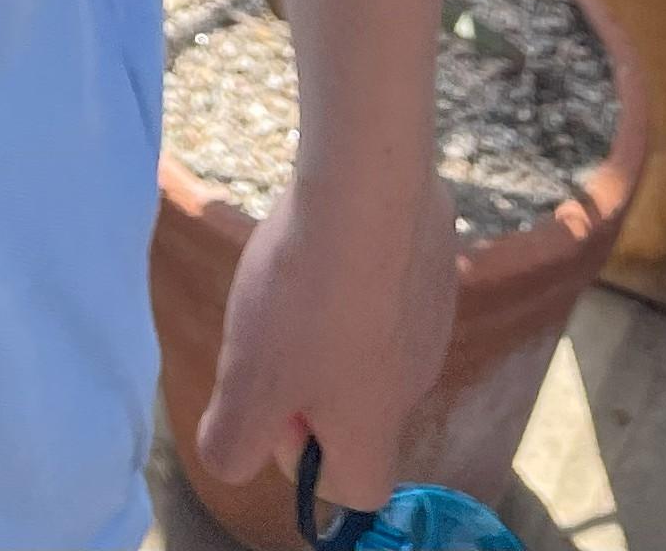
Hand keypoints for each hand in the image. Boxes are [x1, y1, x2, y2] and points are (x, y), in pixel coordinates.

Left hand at [197, 166, 455, 513]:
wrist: (368, 178)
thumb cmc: (306, 293)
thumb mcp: (246, 383)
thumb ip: (231, 442)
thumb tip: (231, 456)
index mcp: (376, 424)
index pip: (358, 486)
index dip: (304, 459)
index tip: (273, 400)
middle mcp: (417, 380)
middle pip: (359, 409)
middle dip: (308, 377)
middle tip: (272, 327)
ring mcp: (433, 316)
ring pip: (370, 341)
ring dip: (329, 319)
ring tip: (295, 272)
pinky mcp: (434, 259)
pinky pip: (387, 285)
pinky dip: (355, 270)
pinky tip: (327, 233)